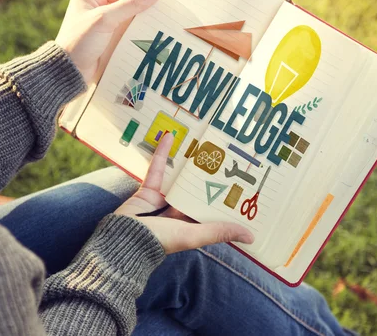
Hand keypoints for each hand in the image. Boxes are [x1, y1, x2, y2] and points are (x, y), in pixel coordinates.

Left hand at [55, 0, 159, 82]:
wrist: (69, 72)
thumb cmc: (81, 41)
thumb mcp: (105, 19)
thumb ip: (131, 5)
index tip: (158, 1)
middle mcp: (95, 7)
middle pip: (126, 3)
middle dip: (142, 9)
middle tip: (161, 15)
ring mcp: (101, 24)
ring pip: (128, 19)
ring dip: (140, 23)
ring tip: (158, 27)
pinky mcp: (106, 40)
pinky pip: (125, 33)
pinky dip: (136, 34)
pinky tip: (147, 38)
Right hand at [115, 134, 254, 253]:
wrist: (124, 239)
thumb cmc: (162, 240)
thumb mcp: (194, 235)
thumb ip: (220, 232)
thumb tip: (252, 237)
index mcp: (191, 225)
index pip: (212, 209)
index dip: (225, 198)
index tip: (242, 182)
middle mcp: (178, 213)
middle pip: (196, 191)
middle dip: (209, 176)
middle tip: (225, 155)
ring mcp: (162, 200)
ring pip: (178, 178)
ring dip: (187, 163)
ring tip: (201, 143)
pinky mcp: (147, 189)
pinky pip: (158, 169)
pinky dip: (162, 153)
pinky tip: (171, 136)